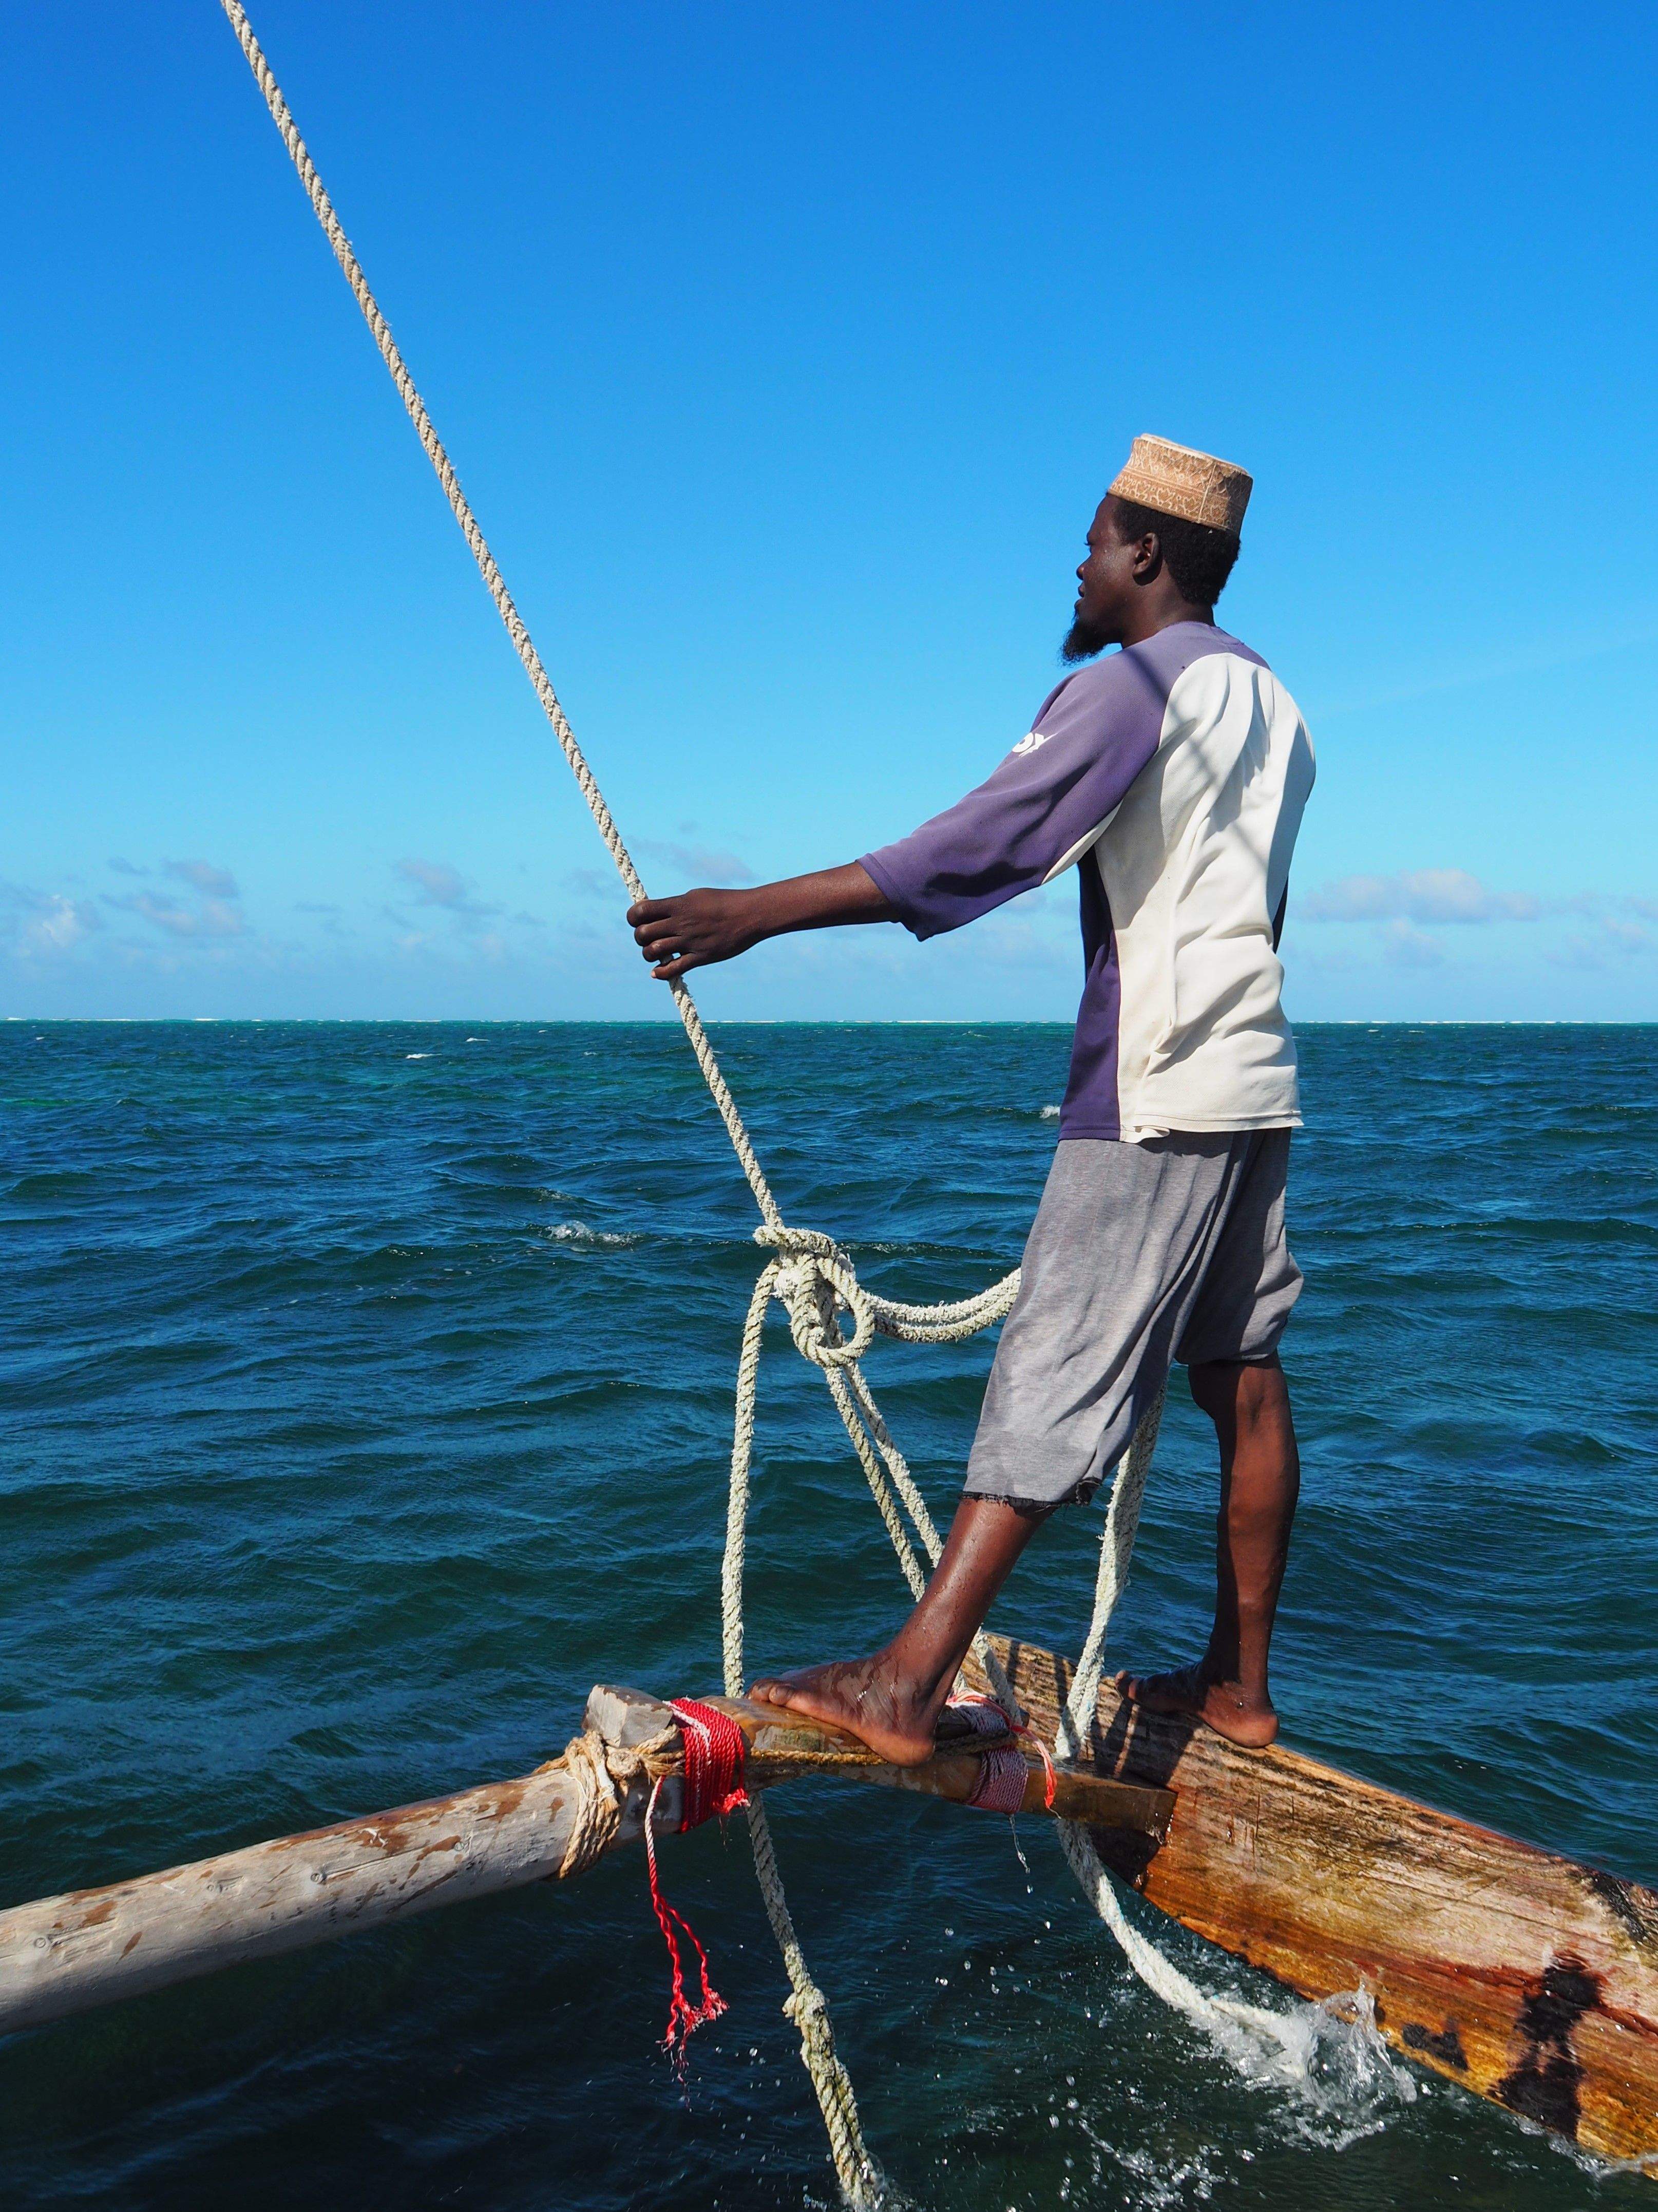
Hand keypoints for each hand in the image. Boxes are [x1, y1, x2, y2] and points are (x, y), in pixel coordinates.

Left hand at [627, 888, 765, 979]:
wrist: (751, 914)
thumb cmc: (725, 902)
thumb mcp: (697, 896)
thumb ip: (676, 905)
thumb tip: (659, 911)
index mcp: (678, 905)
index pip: (641, 911)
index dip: (633, 917)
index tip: (638, 920)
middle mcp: (680, 923)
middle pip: (642, 933)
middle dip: (639, 938)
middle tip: (648, 938)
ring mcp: (690, 941)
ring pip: (653, 951)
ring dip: (648, 954)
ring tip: (656, 953)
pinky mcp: (701, 957)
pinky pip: (672, 969)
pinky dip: (660, 973)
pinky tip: (657, 971)